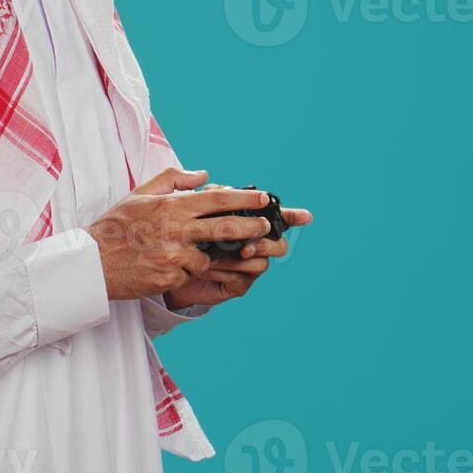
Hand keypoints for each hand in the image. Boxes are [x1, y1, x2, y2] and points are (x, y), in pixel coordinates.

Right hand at [86, 168, 273, 300]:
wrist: (92, 263)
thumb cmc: (117, 226)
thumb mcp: (141, 194)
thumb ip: (174, 180)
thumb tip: (204, 175)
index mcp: (172, 207)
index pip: (218, 200)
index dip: (245, 199)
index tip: (264, 199)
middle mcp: (176, 230)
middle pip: (226, 228)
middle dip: (251, 228)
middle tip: (265, 227)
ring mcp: (174, 257)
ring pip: (208, 257)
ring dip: (203, 256)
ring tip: (179, 252)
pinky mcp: (170, 279)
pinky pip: (190, 275)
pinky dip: (184, 271)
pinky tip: (165, 266)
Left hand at [163, 203, 312, 309]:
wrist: (165, 264)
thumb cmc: (182, 234)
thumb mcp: (194, 210)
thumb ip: (210, 195)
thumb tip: (221, 187)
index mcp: (247, 223)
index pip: (276, 217)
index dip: (293, 217)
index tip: (306, 217)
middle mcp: (254, 245)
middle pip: (278, 244)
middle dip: (265, 244)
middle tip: (247, 247)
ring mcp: (248, 266)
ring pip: (261, 263)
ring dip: (237, 260)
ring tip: (213, 258)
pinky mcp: (237, 284)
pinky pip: (242, 278)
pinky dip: (225, 272)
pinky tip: (207, 268)